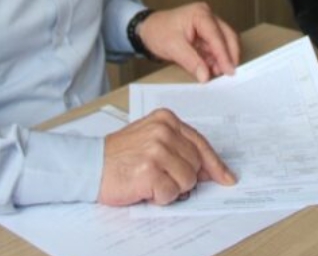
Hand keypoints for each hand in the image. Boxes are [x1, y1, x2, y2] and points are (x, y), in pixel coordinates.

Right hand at [98, 108, 236, 205]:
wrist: (90, 165)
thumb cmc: (120, 154)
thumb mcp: (151, 138)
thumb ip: (178, 146)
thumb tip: (209, 169)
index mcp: (166, 119)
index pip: (200, 143)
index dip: (215, 164)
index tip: (226, 177)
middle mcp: (163, 131)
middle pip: (196, 165)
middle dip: (183, 177)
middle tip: (160, 176)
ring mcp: (157, 150)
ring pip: (187, 181)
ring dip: (171, 188)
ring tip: (150, 180)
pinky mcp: (149, 171)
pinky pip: (171, 194)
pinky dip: (159, 197)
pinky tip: (143, 188)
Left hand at [136, 2, 239, 82]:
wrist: (148, 30)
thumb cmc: (157, 31)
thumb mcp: (173, 47)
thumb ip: (191, 62)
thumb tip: (206, 75)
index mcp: (200, 14)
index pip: (216, 36)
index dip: (224, 54)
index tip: (229, 70)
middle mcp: (207, 17)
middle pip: (227, 36)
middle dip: (229, 56)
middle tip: (229, 74)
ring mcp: (208, 25)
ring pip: (225, 43)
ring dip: (223, 59)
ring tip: (217, 73)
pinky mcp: (206, 35)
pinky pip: (217, 48)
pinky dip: (217, 59)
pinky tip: (212, 69)